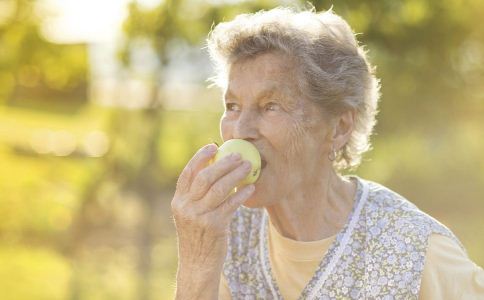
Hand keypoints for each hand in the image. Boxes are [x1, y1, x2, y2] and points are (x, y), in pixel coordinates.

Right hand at [171, 143, 254, 276]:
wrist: (197, 264)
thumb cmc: (197, 236)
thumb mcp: (189, 215)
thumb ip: (196, 196)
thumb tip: (214, 169)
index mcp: (178, 201)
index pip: (188, 173)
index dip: (200, 157)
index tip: (213, 146)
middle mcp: (186, 207)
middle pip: (205, 177)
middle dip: (223, 163)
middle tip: (238, 156)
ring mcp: (199, 216)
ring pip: (220, 188)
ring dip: (235, 174)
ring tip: (248, 166)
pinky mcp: (214, 226)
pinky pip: (231, 204)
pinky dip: (242, 194)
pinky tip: (250, 188)